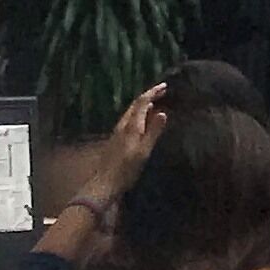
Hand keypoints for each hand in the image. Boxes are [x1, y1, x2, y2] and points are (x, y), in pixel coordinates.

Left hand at [77, 83, 166, 205]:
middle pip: (135, 105)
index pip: (142, 102)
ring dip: (143, 105)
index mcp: (131, 126)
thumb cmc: (126, 169)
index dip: (153, 92)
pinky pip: (130, 120)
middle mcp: (123, 126)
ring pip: (131, 112)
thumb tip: (163, 112)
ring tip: (156, 103)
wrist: (104, 183)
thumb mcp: (144, 151)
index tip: (165, 86)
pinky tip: (143, 122)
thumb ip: (153, 131)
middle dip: (148, 96)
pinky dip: (139, 115)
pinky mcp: (116, 140)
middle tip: (162, 92)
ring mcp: (118, 132)